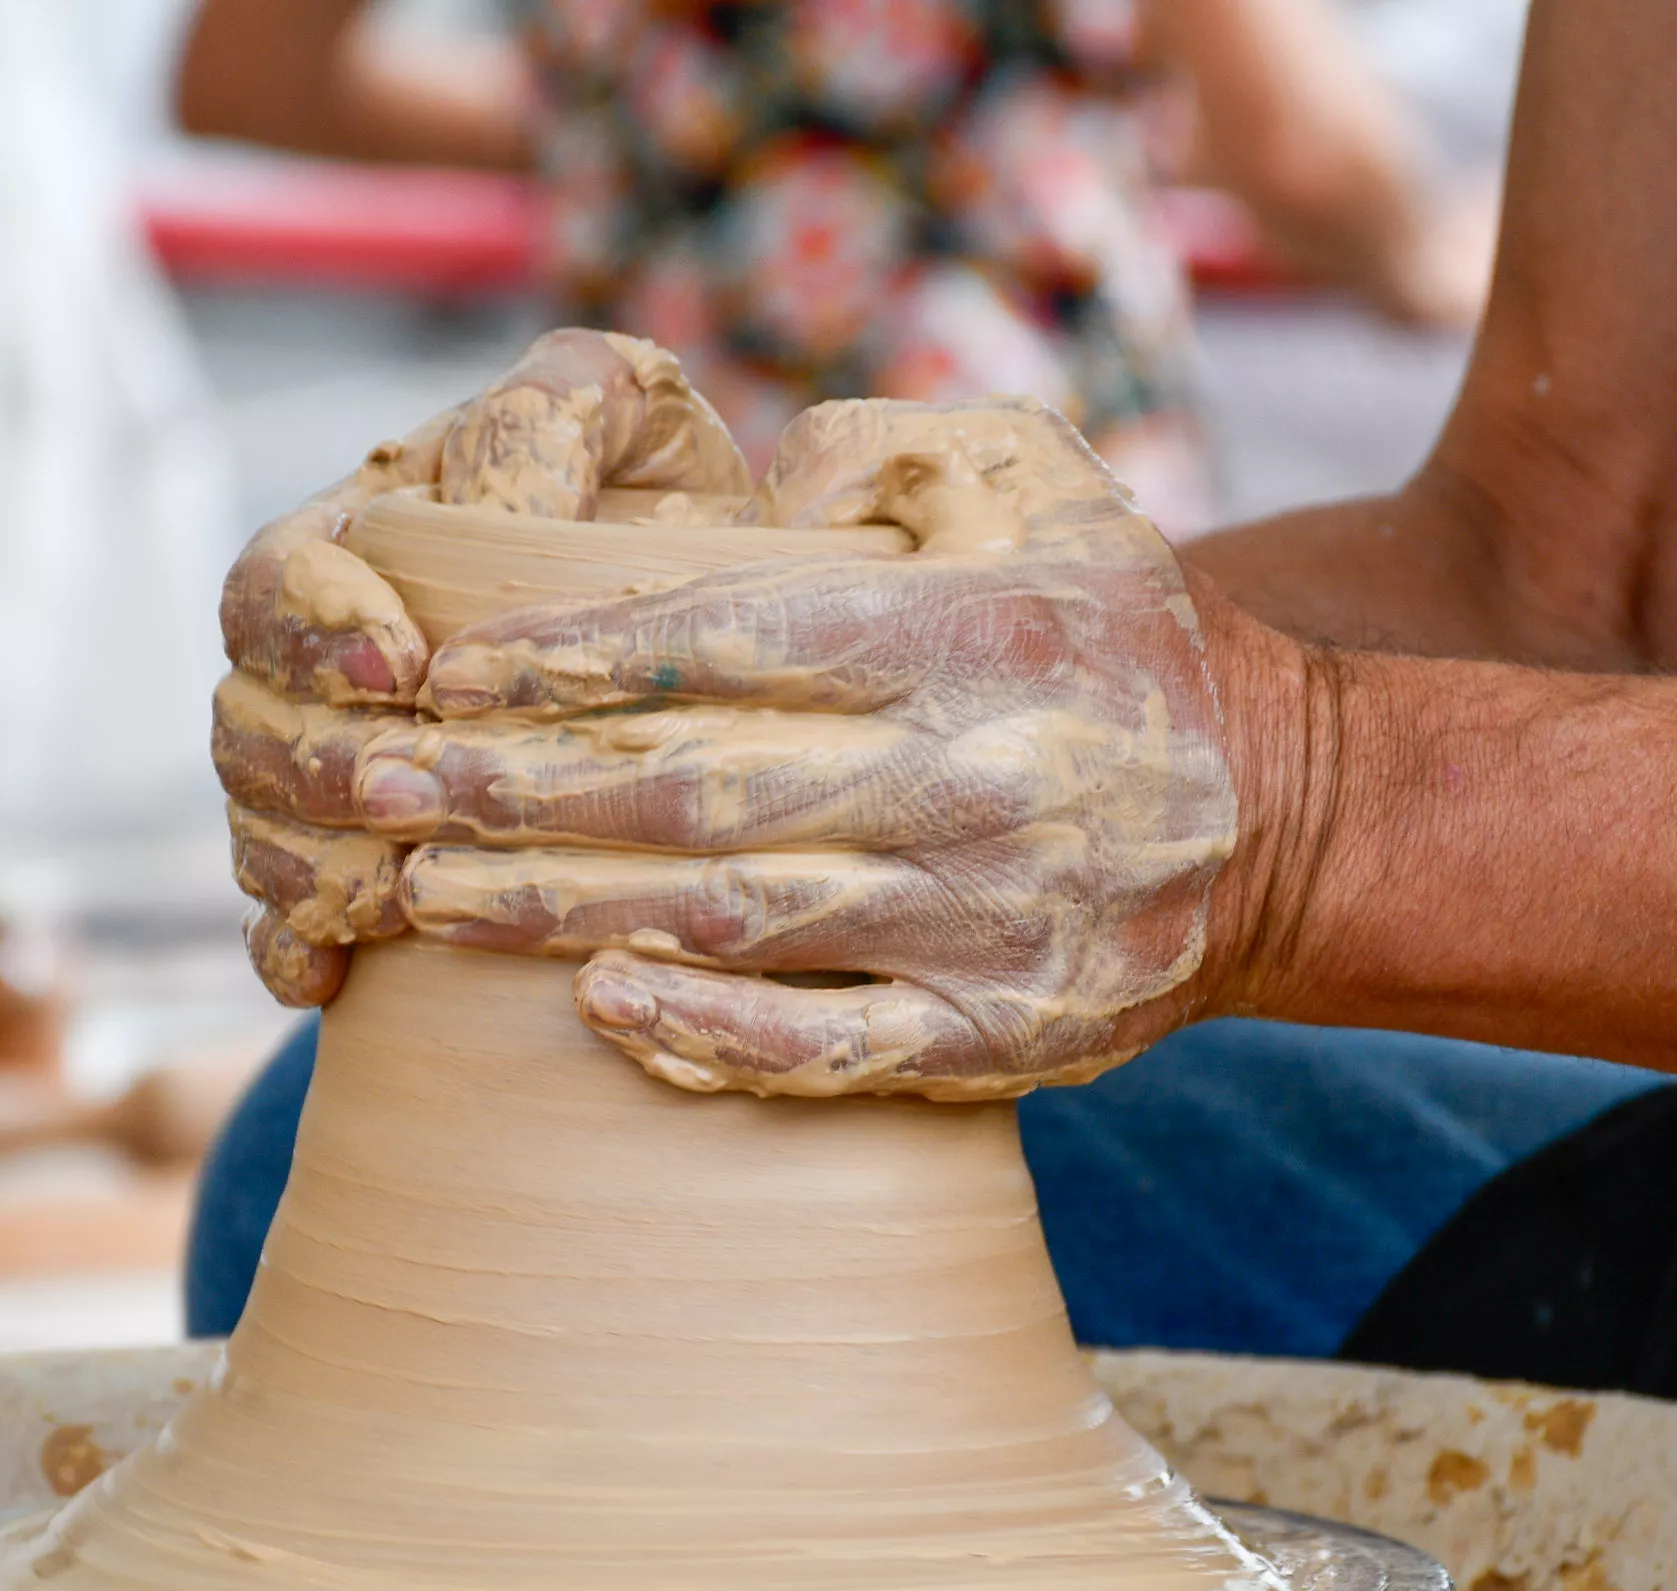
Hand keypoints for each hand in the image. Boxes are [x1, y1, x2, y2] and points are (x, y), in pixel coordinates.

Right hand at [210, 330, 749, 1004]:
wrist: (724, 665)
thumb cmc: (685, 528)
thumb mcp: (641, 444)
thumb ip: (563, 418)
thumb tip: (494, 496)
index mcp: (363, 539)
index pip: (278, 579)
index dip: (317, 626)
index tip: (402, 668)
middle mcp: (320, 653)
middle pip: (245, 711)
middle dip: (318, 759)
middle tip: (406, 794)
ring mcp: (323, 764)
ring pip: (250, 816)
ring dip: (310, 857)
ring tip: (394, 895)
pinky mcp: (347, 865)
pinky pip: (272, 917)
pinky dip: (291, 948)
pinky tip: (328, 981)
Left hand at [354, 398, 1291, 1099]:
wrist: (1294, 819)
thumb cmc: (1132, 638)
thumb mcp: (1051, 490)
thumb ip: (899, 452)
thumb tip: (753, 469)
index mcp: (972, 636)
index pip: (736, 642)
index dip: (577, 659)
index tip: (452, 670)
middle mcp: (974, 778)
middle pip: (700, 793)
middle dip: (518, 793)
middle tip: (382, 790)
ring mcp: (987, 921)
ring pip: (735, 922)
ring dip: (565, 911)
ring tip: (432, 894)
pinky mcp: (1003, 1035)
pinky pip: (832, 1052)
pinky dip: (712, 1042)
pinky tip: (600, 1012)